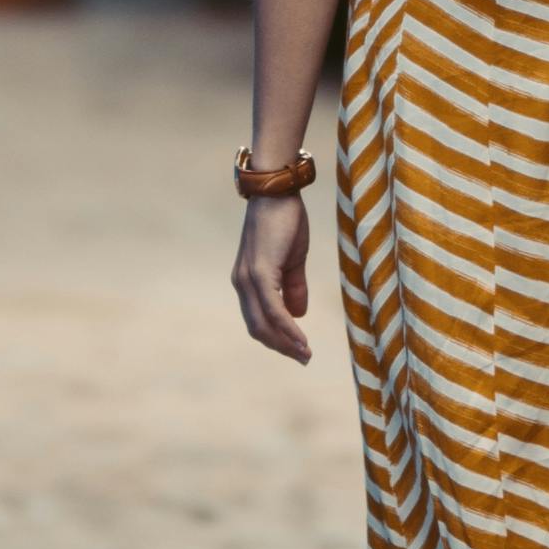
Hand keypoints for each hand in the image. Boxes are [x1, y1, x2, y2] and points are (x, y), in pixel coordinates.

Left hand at [235, 190, 311, 360]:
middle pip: (257, 328)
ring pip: (262, 322)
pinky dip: (286, 327)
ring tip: (305, 353)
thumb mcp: (293, 259)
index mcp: (248, 281)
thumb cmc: (285, 220)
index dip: (277, 339)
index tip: (298, 351)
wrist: (278, 191)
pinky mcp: (259, 272)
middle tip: (304, 358)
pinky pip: (272, 308)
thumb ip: (294, 287)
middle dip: (281, 347)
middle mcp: (243, 283)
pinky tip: (300, 337)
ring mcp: (248, 278)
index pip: (258, 320)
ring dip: (284, 342)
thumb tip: (298, 315)